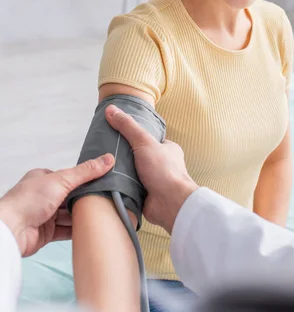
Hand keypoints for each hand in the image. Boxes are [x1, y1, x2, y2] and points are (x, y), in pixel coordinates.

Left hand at [0, 154, 113, 256]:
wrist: (12, 231)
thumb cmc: (29, 200)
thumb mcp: (62, 179)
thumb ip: (86, 172)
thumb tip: (108, 159)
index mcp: (44, 178)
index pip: (69, 177)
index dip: (84, 179)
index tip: (103, 181)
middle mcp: (43, 195)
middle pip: (70, 196)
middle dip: (84, 199)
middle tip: (106, 199)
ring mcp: (44, 214)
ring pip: (68, 214)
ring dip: (81, 215)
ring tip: (102, 214)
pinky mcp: (46, 232)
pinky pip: (65, 230)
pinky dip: (76, 230)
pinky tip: (89, 228)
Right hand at [105, 105, 197, 233]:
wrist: (170, 204)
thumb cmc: (163, 170)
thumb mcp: (144, 142)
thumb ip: (128, 126)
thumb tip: (110, 109)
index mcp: (167, 149)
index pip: (147, 139)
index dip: (132, 136)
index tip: (115, 134)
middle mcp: (162, 164)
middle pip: (137, 156)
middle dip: (123, 156)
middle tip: (105, 152)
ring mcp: (154, 180)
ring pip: (132, 172)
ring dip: (120, 172)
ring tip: (102, 166)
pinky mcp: (145, 195)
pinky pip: (129, 188)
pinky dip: (120, 186)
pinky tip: (106, 182)